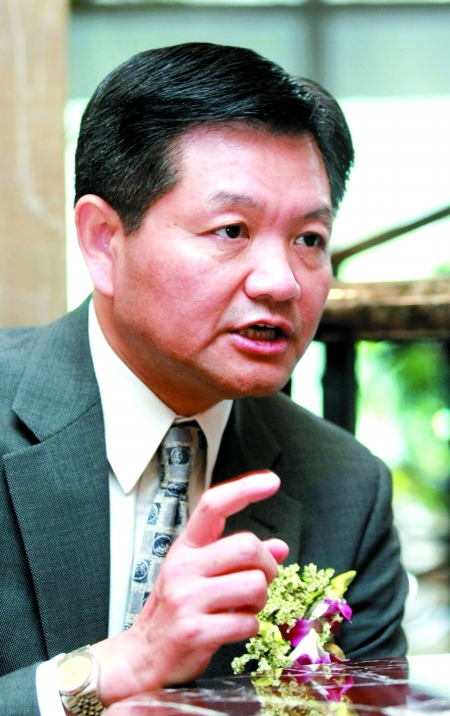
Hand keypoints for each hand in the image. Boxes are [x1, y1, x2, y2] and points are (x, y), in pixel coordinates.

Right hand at [91, 470, 288, 704]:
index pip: (213, 505)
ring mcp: (187, 598)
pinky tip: (232, 627)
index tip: (271, 481)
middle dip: (267, 566)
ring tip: (244, 607)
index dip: (244, 489)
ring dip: (260, 600)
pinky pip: (247, 622)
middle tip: (260, 580)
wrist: (141, 657)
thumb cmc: (174, 611)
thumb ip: (238, 559)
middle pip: (247, 545)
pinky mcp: (194, 631)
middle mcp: (183, 567)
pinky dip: (249, 627)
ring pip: (254, 584)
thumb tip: (280, 547)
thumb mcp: (200, 576)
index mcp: (185, 548)